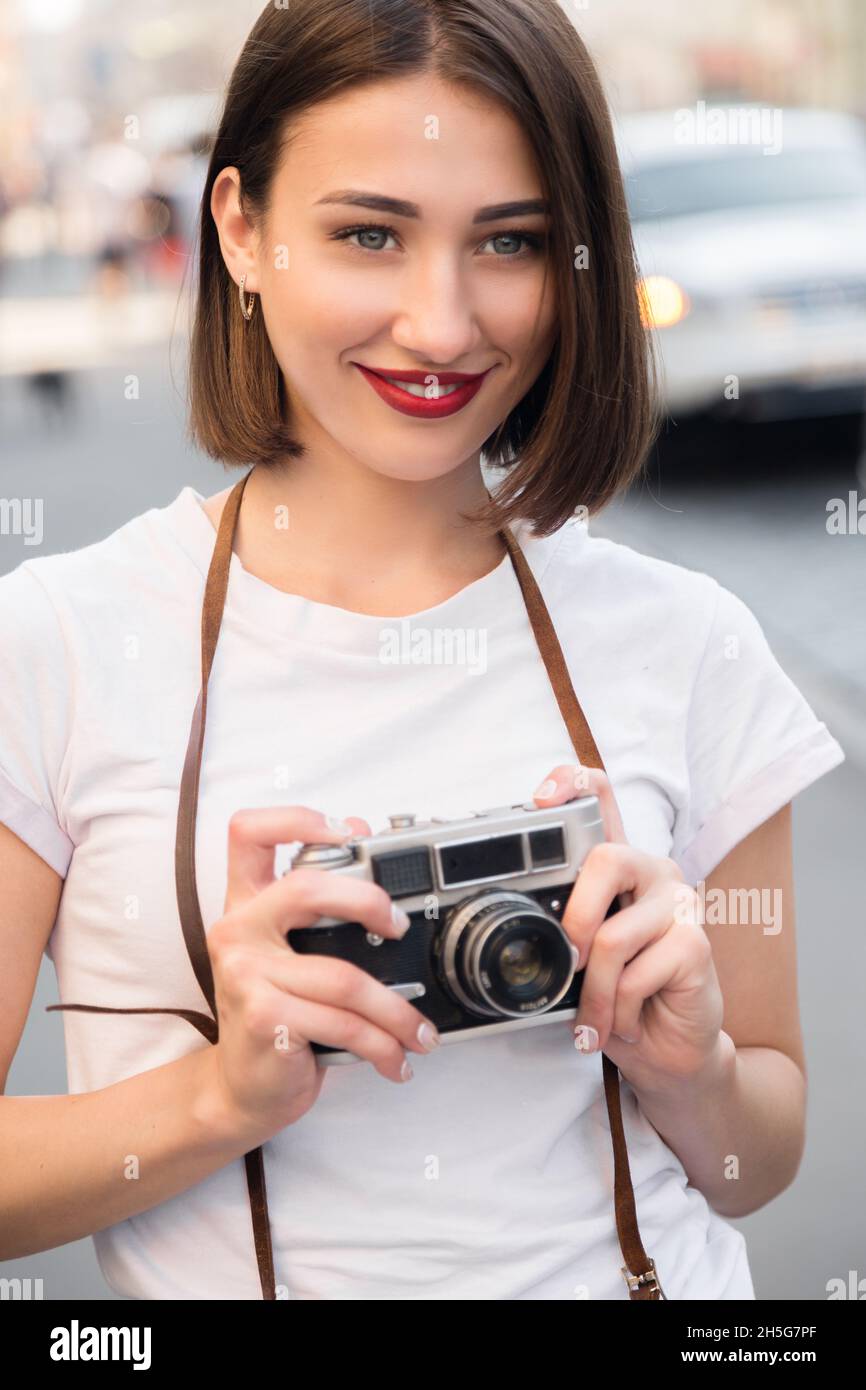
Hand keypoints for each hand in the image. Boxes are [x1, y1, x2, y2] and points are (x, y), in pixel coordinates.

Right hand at [204, 806, 440, 1145]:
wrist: (242, 1088)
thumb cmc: (275, 1012)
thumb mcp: (288, 949)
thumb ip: (318, 899)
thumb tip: (360, 829)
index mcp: (244, 903)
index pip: (249, 832)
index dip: (297, 818)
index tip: (345, 831)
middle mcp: (238, 930)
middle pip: (308, 887)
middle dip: (370, 901)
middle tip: (398, 927)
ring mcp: (247, 974)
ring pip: (345, 977)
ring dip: (396, 1010)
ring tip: (419, 1030)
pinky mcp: (265, 1018)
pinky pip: (344, 1024)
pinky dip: (382, 1045)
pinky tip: (396, 1058)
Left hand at [532, 764, 724, 1091]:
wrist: (668, 1052)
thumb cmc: (620, 998)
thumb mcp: (580, 958)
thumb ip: (563, 926)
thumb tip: (525, 924)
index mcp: (620, 866)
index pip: (603, 798)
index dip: (573, 784)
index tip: (542, 799)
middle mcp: (653, 872)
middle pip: (605, 859)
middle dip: (574, 920)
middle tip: (567, 964)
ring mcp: (680, 903)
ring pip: (611, 937)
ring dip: (591, 993)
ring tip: (593, 1019)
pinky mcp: (695, 942)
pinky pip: (633, 975)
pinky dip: (617, 1012)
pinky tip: (626, 1023)